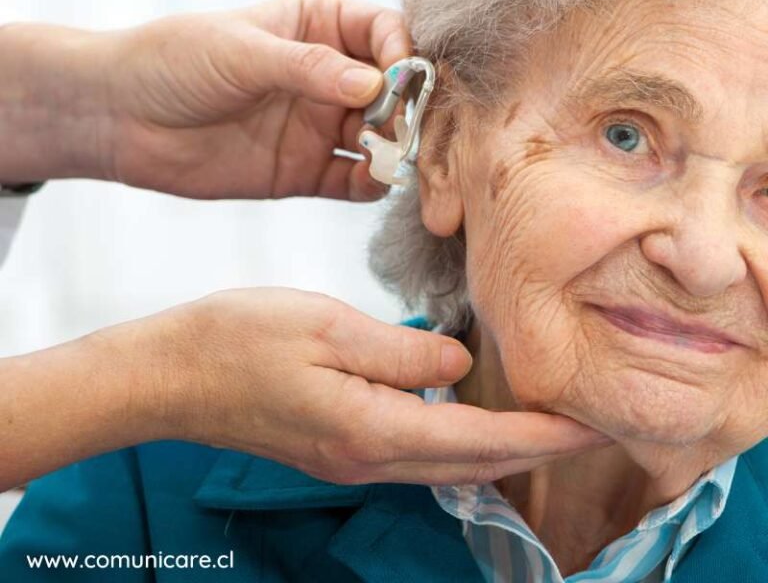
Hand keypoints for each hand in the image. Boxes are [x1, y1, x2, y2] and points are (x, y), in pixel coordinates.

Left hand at [104, 0, 407, 199]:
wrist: (121, 117)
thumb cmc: (175, 60)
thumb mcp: (243, 51)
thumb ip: (309, 68)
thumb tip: (374, 87)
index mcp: (319, 26)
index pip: (384, 33)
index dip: (402, 54)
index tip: (404, 79)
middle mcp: (329, 76)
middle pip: (392, 91)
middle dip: (406, 109)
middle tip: (405, 128)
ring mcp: (319, 124)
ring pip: (380, 137)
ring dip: (394, 147)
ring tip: (390, 157)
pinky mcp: (307, 170)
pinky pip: (353, 179)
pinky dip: (371, 183)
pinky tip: (373, 182)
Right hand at [142, 288, 609, 484]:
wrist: (170, 373)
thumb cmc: (240, 339)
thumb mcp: (326, 327)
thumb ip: (400, 351)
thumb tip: (457, 365)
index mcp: (373, 429)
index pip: (482, 439)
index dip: (544, 434)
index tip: (596, 426)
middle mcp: (369, 457)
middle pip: (473, 462)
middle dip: (536, 448)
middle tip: (587, 424)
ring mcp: (351, 458)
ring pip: (448, 461)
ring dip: (502, 444)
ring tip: (542, 417)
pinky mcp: (337, 445)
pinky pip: (418, 450)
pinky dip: (460, 436)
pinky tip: (469, 410)